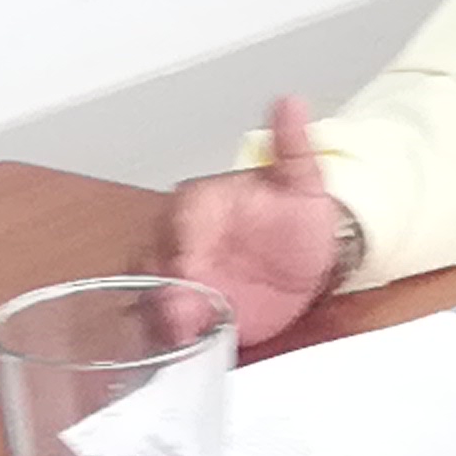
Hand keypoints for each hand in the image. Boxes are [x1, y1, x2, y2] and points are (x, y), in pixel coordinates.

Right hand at [155, 94, 353, 347]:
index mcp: (199, 204)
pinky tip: (176, 352)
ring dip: (159, 317)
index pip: (180, 222)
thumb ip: (293, 148)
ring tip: (178, 337)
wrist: (307, 259)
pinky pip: (162, 326)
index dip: (182, 248)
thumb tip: (291, 103)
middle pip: (153, 264)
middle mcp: (178, 241)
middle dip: (163, 289)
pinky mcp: (184, 315)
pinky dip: (165, 339)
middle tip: (182, 315)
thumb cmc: (296, 218)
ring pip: (149, 295)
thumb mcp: (304, 184)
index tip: (189, 270)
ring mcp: (177, 280)